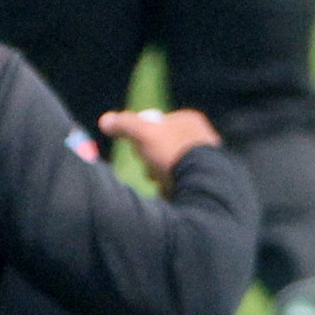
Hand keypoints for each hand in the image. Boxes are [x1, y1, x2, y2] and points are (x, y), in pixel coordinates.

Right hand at [101, 106, 220, 190]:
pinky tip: (172, 193)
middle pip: (164, 148)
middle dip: (152, 162)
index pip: (157, 126)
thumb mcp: (143, 133)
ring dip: (162, 177)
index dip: (141, 137)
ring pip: (173, 168)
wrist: (202, 184)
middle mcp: (202, 137)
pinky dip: (174, 189)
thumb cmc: (173, 153)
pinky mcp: (208, 182)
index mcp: (189, 120)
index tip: (137, 150)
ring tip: (161, 183)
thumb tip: (105, 120)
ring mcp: (208, 160)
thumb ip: (124, 124)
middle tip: (150, 171)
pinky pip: (184, 184)